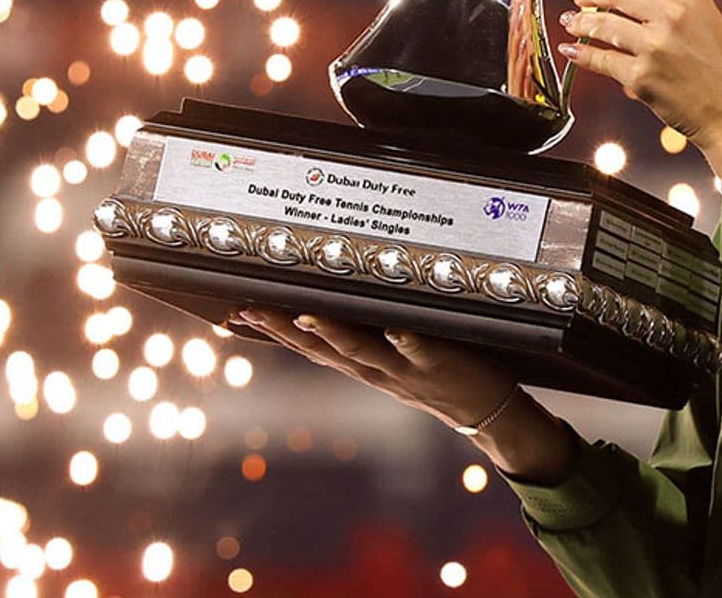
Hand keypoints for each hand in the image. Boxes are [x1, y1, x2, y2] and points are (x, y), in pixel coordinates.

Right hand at [233, 309, 576, 481]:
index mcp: (362, 366)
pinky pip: (422, 351)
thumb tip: (334, 312)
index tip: (236, 312)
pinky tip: (398, 329)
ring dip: (335, 335)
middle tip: (252, 309)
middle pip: (323, 350)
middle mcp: (376, 370)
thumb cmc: (436, 374)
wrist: (484, 412)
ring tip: (308, 315)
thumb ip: (364, 339)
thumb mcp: (391, 362)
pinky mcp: (441, 363)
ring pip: (363, 352)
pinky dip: (409, 342)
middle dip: (285, 330)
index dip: (272, 331)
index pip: (308, 347)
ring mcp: (406, 369)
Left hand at [559, 0, 721, 166]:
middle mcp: (672, 16)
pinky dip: (581, 54)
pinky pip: (601, 60)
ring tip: (572, 22)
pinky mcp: (640, 78)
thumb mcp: (710, 21)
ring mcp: (654, 47)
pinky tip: (572, 50)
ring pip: (602, 24)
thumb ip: (676, 2)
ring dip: (580, 22)